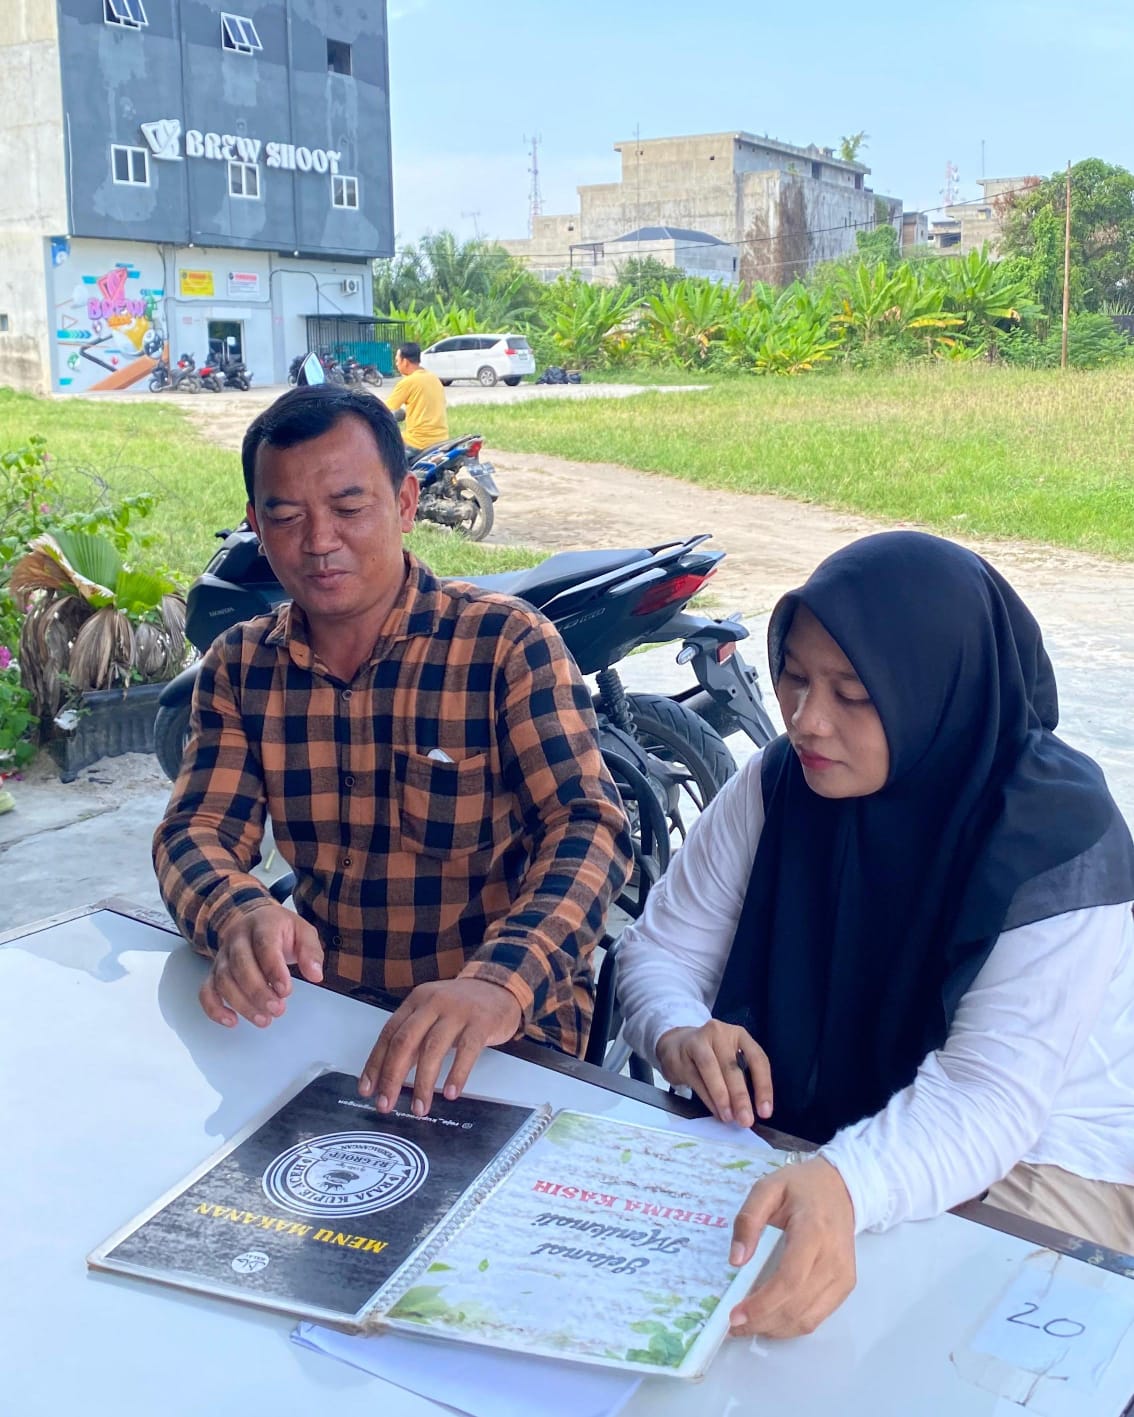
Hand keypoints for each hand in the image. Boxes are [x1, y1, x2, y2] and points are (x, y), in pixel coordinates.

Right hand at [200, 901, 323, 1028]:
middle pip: (240, 965)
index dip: (273, 970)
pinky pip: (206, 990)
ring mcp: (223, 955)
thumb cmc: (281, 929)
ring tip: (263, 1020)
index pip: (264, 945)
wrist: (254, 919)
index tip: (286, 991)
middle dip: (258, 991)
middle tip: (277, 1010)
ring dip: (241, 1003)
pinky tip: (231, 1021)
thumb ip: (310, 951)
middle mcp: (237, 938)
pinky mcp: (214, 972)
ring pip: (223, 980)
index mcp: (262, 923)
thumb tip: (315, 974)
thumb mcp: (303, 931)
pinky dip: (214, 1008)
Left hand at [358, 978, 522, 1116]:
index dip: (375, 1063)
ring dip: (423, 1083)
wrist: (499, 987)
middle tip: (386, 1104)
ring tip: (420, 1107)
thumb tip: (389, 1075)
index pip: (389, 1033)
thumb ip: (413, 1039)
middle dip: (392, 1076)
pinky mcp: (481, 1022)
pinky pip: (466, 1051)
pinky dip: (456, 1074)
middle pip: (405, 1041)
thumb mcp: (432, 1015)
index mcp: (416, 1001)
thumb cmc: (461, 1007)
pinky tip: (450, 1093)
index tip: (367, 1090)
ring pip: (433, 1049)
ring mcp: (458, 1011)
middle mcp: (433, 1003)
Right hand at [655, 1020, 772, 1126]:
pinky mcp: (680, 1055)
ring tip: (729, 1117)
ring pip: (711, 1070)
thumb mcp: (730, 1057)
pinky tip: (715, 1111)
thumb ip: (741, 1078)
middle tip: (746, 1120)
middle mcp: (719, 1033)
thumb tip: (751, 1110)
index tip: (765, 1111)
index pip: (757, 1059)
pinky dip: (707, 1098)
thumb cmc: (711, 1055)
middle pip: (732, 1066)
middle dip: (740, 1096)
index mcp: (738, 1034)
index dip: (763, 1086)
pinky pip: (696, 1079)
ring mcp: (697, 1042)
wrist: (676, 1044)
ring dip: (722, 1097)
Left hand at [727, 1157, 856, 1337]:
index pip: (789, 1279)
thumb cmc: (801, 1187)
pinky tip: (770, 1320)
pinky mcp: (845, 1286)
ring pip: (807, 1319)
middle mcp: (833, 1259)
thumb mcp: (767, 1188)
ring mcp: (843, 1276)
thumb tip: (736, 1260)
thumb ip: (748, 1219)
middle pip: (797, 1305)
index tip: (735, 1315)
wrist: (840, 1188)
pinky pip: (817, 1317)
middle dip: (761, 1322)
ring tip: (747, 1325)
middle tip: (733, 1325)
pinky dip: (791, 1326)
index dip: (762, 1304)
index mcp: (813, 1231)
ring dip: (774, 1329)